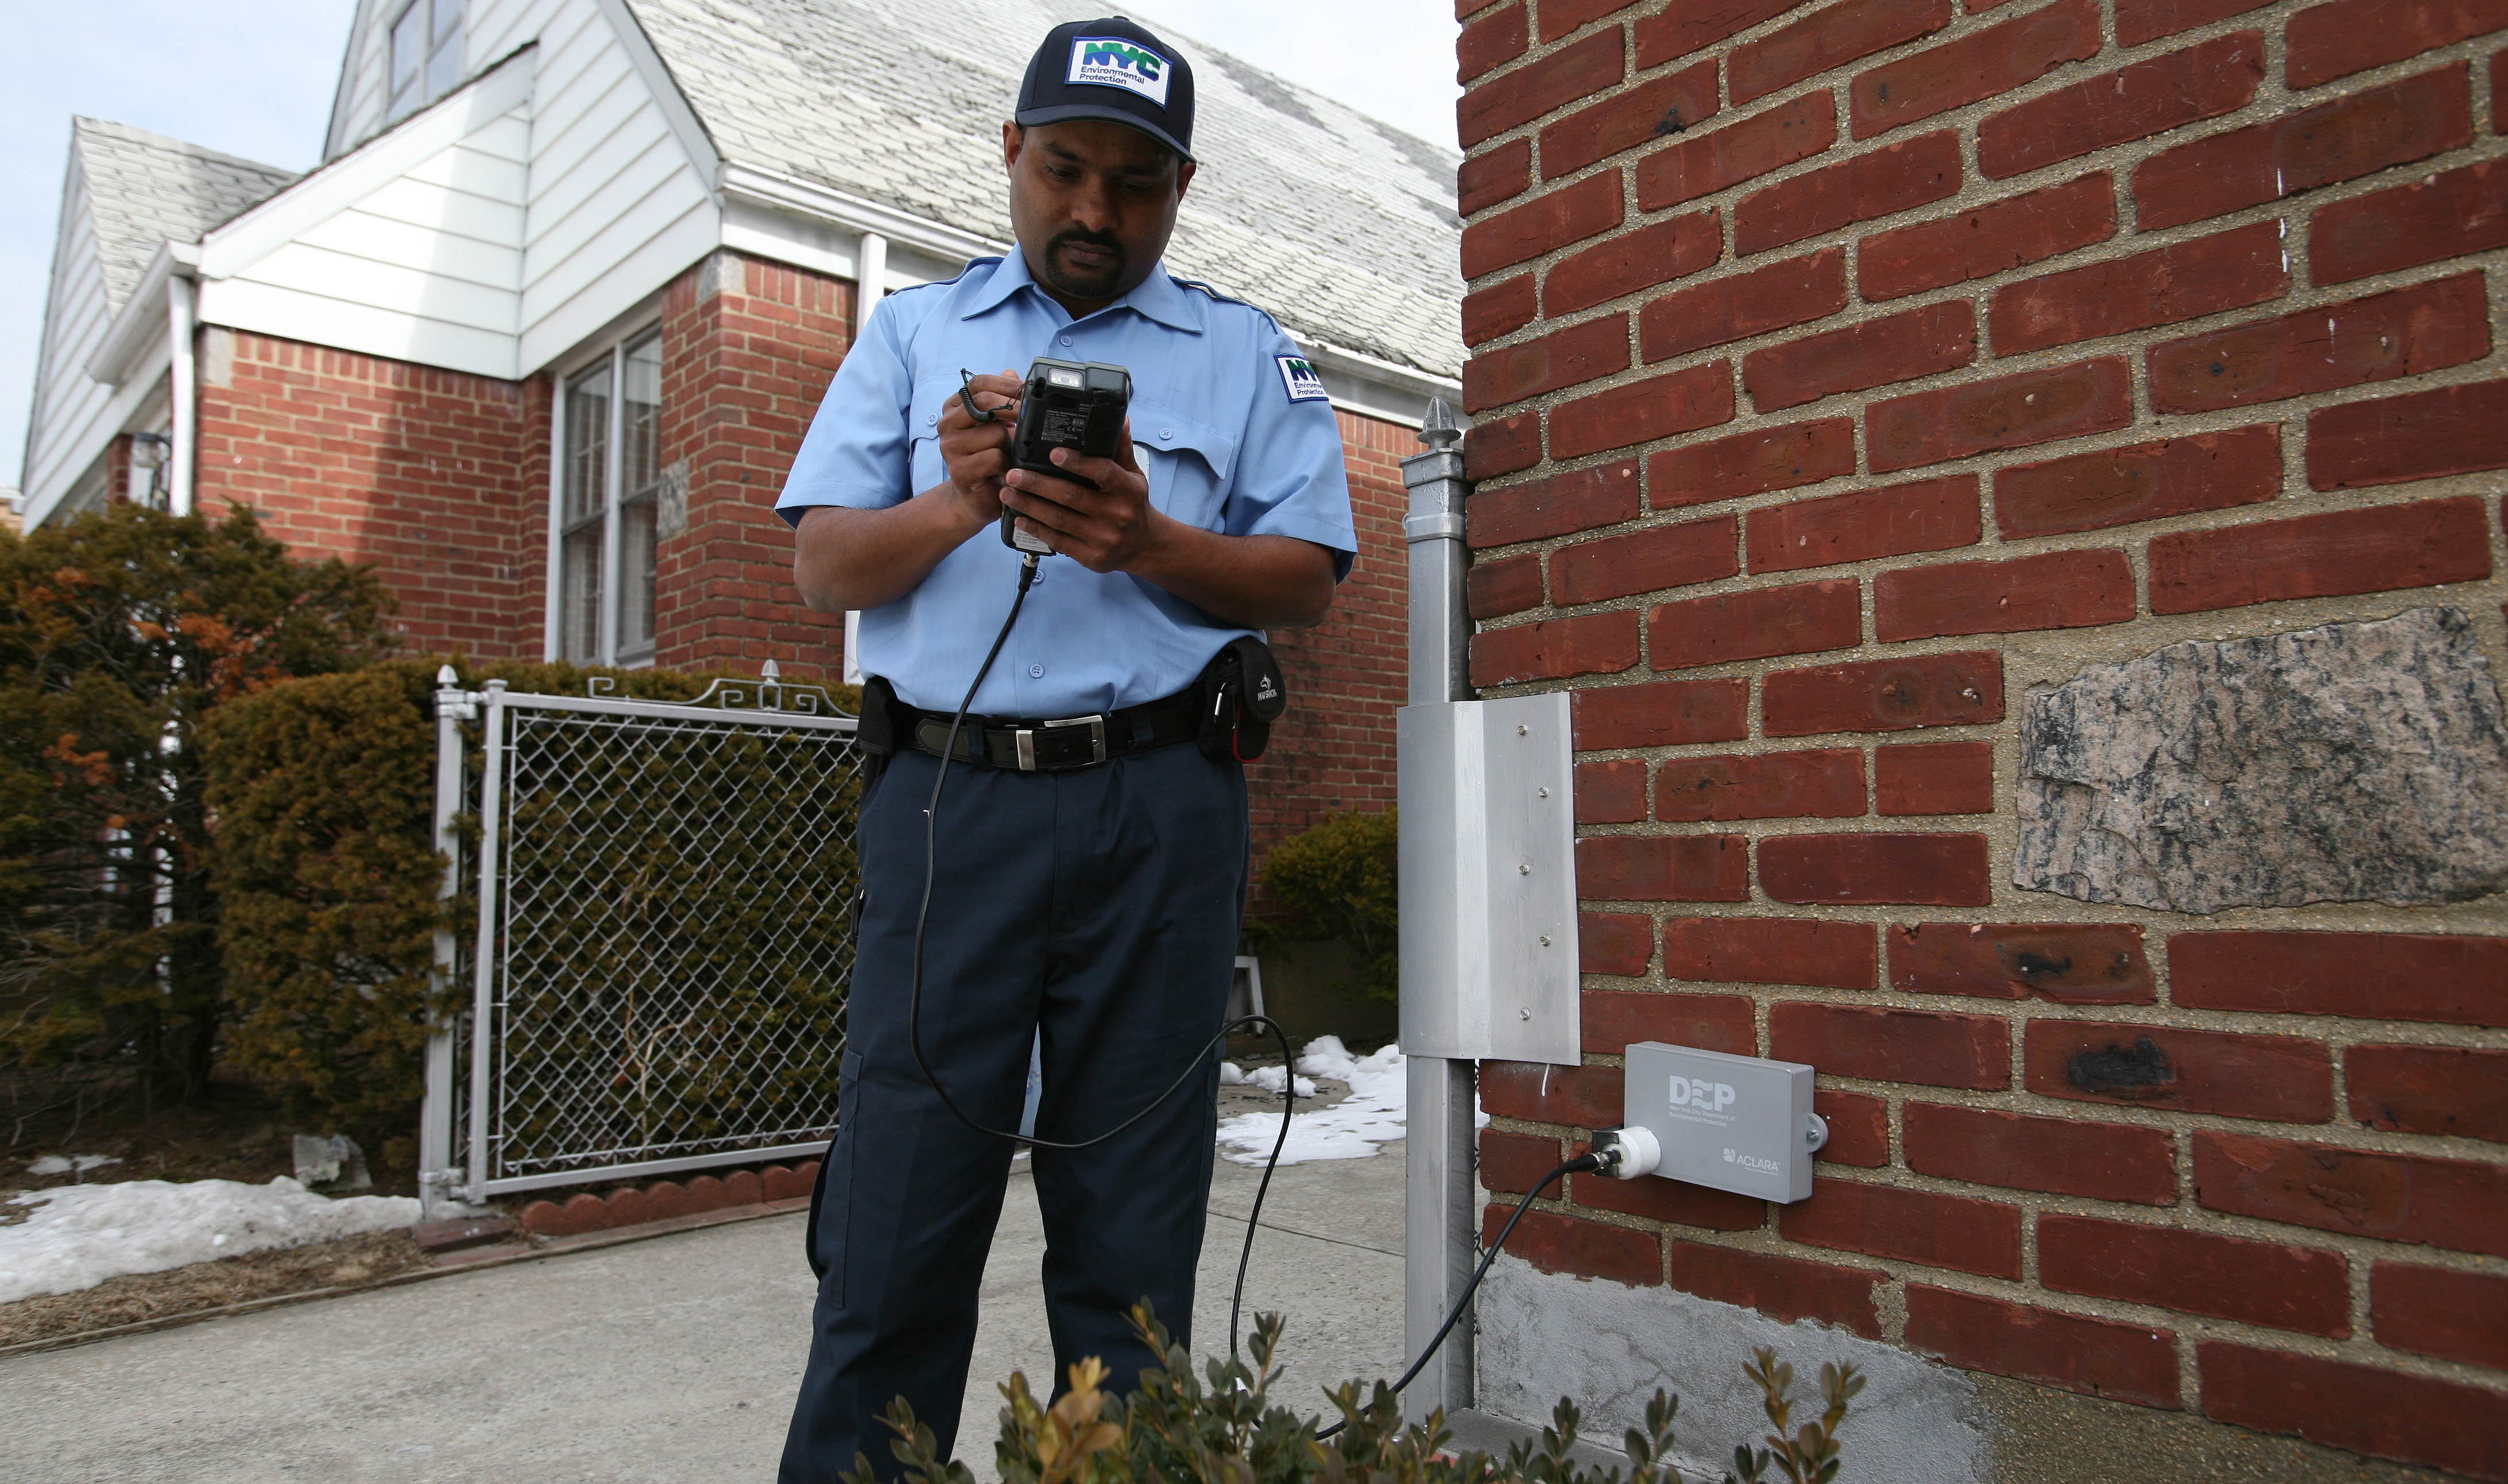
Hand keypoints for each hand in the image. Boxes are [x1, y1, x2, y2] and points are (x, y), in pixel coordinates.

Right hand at [934, 369, 1023, 527]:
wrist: (975, 497)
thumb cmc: (987, 458)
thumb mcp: (996, 426)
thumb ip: (1001, 399)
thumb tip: (1013, 373)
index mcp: (954, 407)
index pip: (979, 383)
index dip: (1007, 384)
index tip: (1029, 390)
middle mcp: (947, 423)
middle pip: (986, 403)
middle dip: (1016, 409)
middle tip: (1033, 417)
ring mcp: (950, 447)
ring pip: (995, 432)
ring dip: (1011, 443)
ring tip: (1011, 453)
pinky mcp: (959, 470)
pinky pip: (994, 458)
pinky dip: (1006, 464)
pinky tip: (1005, 470)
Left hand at [997, 419, 1170, 573]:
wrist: (1143, 546)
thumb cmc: (1133, 505)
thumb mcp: (1133, 476)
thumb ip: (1121, 449)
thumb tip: (1120, 419)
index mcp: (1128, 490)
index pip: (1103, 472)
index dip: (1077, 462)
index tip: (1052, 453)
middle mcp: (1116, 515)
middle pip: (1071, 496)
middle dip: (1037, 484)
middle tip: (1013, 474)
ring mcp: (1102, 538)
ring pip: (1059, 519)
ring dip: (1029, 505)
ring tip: (1007, 493)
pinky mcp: (1090, 556)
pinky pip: (1057, 540)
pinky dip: (1036, 528)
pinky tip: (1019, 517)